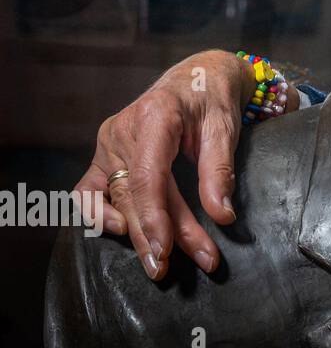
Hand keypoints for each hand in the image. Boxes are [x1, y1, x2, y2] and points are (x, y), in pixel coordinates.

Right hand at [73, 50, 297, 280]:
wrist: (198, 76)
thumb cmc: (212, 99)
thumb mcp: (224, 128)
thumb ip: (219, 171)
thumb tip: (222, 216)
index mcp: (154, 117)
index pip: (147, 178)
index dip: (154, 218)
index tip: (166, 250)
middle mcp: (122, 130)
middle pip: (134, 194)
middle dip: (154, 235)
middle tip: (169, 271)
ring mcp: (108, 143)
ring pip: (117, 198)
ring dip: (136, 233)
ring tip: (157, 262)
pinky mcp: (104, 154)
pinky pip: (89, 191)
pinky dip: (99, 214)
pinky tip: (120, 232)